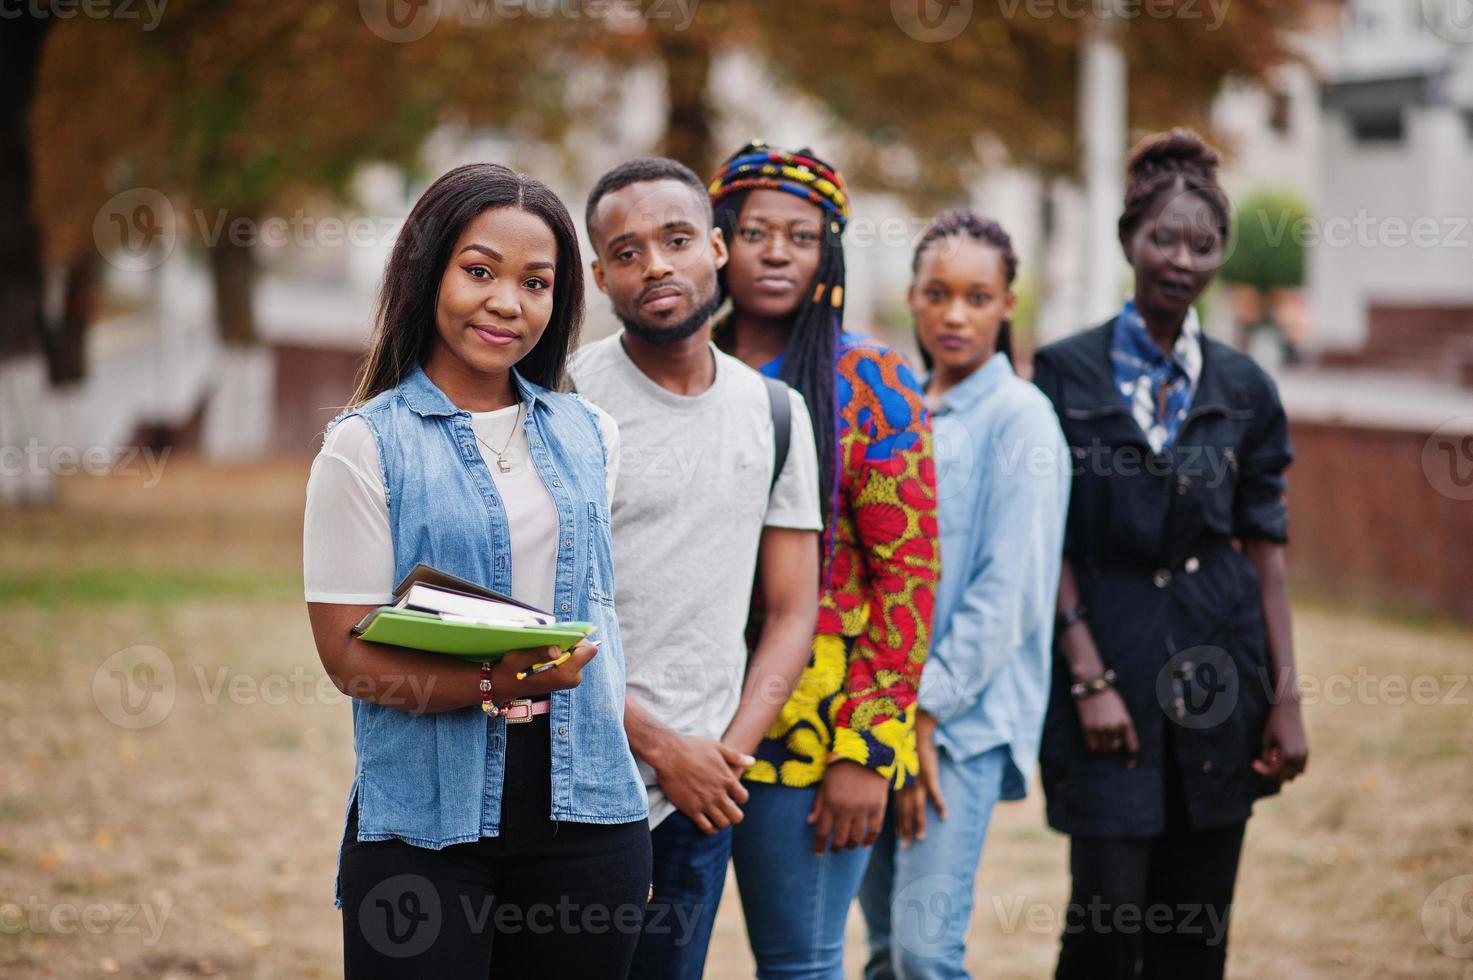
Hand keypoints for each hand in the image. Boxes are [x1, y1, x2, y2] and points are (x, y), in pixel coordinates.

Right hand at [491, 640, 598, 699]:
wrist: (507, 685)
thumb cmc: (512, 672)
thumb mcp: (521, 659)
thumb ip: (540, 653)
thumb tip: (557, 649)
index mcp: (566, 674)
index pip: (589, 650)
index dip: (578, 638)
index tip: (562, 634)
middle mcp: (573, 677)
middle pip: (583, 650)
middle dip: (568, 641)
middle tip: (549, 641)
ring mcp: (571, 677)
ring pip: (576, 652)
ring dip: (562, 646)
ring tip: (543, 648)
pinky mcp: (567, 675)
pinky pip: (570, 657)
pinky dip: (560, 652)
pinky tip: (544, 654)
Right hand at [650, 735, 753, 834]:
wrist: (668, 754)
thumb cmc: (692, 747)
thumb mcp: (717, 747)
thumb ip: (736, 756)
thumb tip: (752, 761)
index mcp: (727, 779)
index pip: (743, 798)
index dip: (740, 798)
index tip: (732, 796)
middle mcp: (718, 794)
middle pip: (736, 816)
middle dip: (734, 815)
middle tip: (727, 810)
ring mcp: (705, 803)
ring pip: (722, 824)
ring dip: (722, 822)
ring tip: (716, 816)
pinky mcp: (691, 809)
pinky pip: (706, 827)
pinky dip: (709, 828)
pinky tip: (706, 822)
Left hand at [810, 760, 887, 853]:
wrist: (866, 753)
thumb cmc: (841, 766)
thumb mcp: (825, 782)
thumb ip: (818, 803)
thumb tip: (810, 822)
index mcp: (831, 803)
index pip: (822, 832)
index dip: (818, 845)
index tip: (818, 853)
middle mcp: (846, 809)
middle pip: (839, 839)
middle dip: (835, 848)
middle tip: (834, 850)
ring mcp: (863, 809)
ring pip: (856, 838)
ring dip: (851, 845)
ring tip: (848, 846)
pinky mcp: (878, 807)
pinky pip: (875, 830)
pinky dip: (870, 840)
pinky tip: (865, 844)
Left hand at [897, 711, 945, 847]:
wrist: (916, 733)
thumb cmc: (910, 748)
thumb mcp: (901, 765)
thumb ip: (901, 778)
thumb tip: (900, 787)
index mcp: (900, 784)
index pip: (897, 808)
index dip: (898, 823)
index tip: (899, 836)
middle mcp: (906, 786)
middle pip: (905, 813)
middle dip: (905, 830)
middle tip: (906, 847)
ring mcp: (918, 783)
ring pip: (917, 809)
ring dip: (919, 824)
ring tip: (921, 838)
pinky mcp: (929, 777)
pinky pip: (935, 795)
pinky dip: (940, 806)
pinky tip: (944, 816)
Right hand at [1076, 687, 1137, 767]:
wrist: (1092, 685)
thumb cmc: (1108, 697)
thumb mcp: (1122, 710)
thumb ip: (1123, 727)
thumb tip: (1121, 744)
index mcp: (1126, 723)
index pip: (1132, 747)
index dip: (1132, 758)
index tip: (1129, 765)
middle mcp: (1114, 728)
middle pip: (1116, 749)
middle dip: (1114, 748)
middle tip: (1110, 743)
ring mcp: (1101, 729)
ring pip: (1104, 749)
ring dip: (1104, 748)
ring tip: (1101, 739)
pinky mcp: (1088, 728)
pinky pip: (1092, 747)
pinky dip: (1094, 747)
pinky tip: (1094, 740)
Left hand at [1252, 698, 1307, 782]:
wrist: (1288, 708)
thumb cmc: (1274, 722)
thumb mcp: (1266, 740)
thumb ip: (1267, 757)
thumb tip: (1268, 769)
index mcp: (1287, 755)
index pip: (1273, 774)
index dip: (1262, 771)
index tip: (1253, 763)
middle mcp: (1298, 757)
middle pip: (1283, 778)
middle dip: (1271, 772)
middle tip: (1262, 761)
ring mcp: (1304, 755)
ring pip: (1293, 775)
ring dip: (1282, 771)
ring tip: (1274, 756)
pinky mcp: (1306, 751)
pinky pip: (1299, 768)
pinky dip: (1290, 767)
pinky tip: (1280, 755)